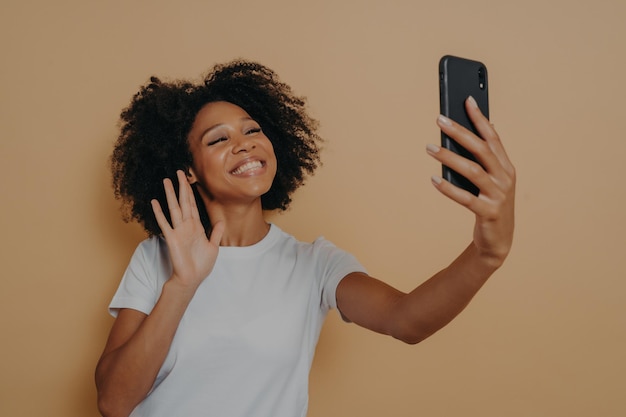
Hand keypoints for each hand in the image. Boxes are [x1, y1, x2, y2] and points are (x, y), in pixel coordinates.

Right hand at [151, 170, 223, 289]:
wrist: (192, 279)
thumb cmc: (201, 265)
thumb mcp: (214, 247)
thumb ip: (216, 233)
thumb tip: (221, 222)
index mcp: (196, 227)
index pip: (194, 205)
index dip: (192, 192)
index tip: (190, 180)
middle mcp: (186, 226)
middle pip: (184, 202)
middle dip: (182, 187)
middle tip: (179, 172)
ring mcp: (178, 231)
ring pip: (174, 208)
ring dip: (170, 194)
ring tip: (166, 181)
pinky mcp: (171, 238)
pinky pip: (165, 223)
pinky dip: (160, 212)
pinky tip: (155, 201)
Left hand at [428, 97, 515, 266]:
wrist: (498, 240)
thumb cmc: (489, 204)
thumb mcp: (490, 180)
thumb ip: (484, 159)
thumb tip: (474, 132)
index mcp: (505, 167)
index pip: (493, 137)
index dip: (480, 118)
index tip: (467, 99)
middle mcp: (504, 178)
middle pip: (481, 149)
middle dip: (460, 132)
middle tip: (439, 119)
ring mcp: (498, 196)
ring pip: (472, 171)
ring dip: (449, 157)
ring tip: (429, 148)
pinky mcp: (488, 212)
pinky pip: (466, 198)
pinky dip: (448, 189)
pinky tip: (433, 180)